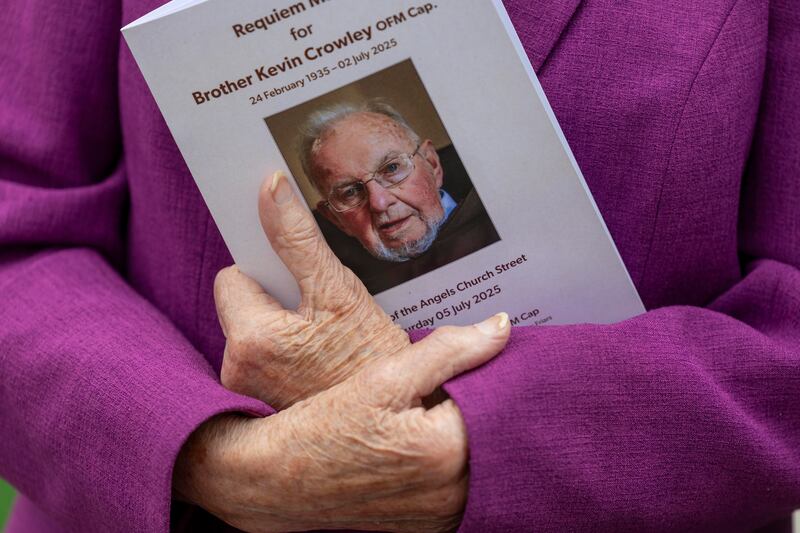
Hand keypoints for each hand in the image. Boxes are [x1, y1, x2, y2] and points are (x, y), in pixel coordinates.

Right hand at [174, 313, 509, 532]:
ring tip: (417, 413)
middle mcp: (452, 492)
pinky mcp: (429, 524)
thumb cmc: (323, 427)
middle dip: (468, 402)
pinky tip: (412, 440)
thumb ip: (449, 350)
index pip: (492, 398)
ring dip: (457, 430)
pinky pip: (454, 482)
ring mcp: (441, 514)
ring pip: (471, 456)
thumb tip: (499, 328)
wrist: (278, 477)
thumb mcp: (386, 377)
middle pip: (484, 430)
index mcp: (448, 451)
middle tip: (434, 386)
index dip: (477, 373)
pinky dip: (444, 459)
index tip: (461, 359)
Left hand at [214, 171, 408, 409]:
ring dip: (280, 318)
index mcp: (249, 340)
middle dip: (274, 295)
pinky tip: (318, 349)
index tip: (292, 269)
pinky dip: (285, 343)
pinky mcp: (261, 399)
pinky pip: (263, 352)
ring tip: (323, 330)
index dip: (266, 268)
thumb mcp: (339, 290)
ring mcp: (248, 388)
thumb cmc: (372, 358)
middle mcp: (236, 369)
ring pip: (253, 326)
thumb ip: (298, 238)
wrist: (395, 418)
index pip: (232, 278)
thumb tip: (270, 188)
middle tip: (317, 304)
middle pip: (241, 303)